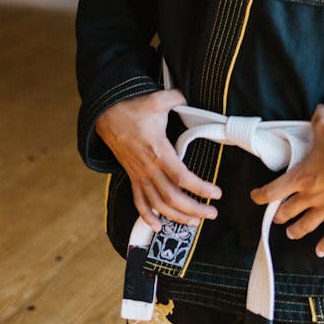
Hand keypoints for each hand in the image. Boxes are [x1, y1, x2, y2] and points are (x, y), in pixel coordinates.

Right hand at [95, 90, 221, 232]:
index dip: (200, 188)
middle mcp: (149, 168)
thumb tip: (188, 97)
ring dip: (176, 217)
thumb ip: (176, 98)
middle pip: (172, 197)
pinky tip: (158, 226)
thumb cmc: (134, 109)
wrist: (107, 117)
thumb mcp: (157, 100)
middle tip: (212, 213)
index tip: (216, 193)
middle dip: (194, 209)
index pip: (181, 177)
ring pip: (158, 204)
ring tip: (195, 222)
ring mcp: (139, 175)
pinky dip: (147, 216)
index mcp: (158, 151)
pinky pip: (139, 201)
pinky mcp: (133, 177)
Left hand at [250, 104, 323, 257]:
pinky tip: (319, 251)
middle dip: (279, 215)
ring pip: (304, 226)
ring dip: (295, 230)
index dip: (260, 196)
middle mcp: (309, 196)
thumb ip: (320, 120)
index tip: (255, 196)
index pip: (272, 191)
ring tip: (292, 233)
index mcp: (300, 176)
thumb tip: (320, 109)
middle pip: (286, 211)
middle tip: (278, 216)